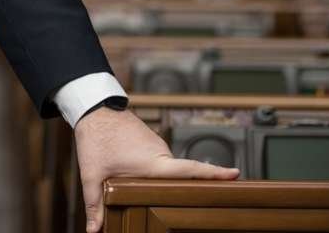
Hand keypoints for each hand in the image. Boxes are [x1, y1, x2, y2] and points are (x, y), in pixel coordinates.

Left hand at [74, 106, 239, 232]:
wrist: (93, 108)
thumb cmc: (95, 138)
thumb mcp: (92, 174)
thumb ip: (95, 203)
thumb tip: (94, 229)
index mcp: (155, 163)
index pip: (192, 170)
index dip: (214, 173)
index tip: (236, 174)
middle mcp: (162, 153)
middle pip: (181, 175)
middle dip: (186, 188)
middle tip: (196, 200)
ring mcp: (158, 145)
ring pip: (167, 169)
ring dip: (164, 179)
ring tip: (156, 192)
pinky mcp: (152, 141)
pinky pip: (160, 160)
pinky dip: (156, 170)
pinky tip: (144, 177)